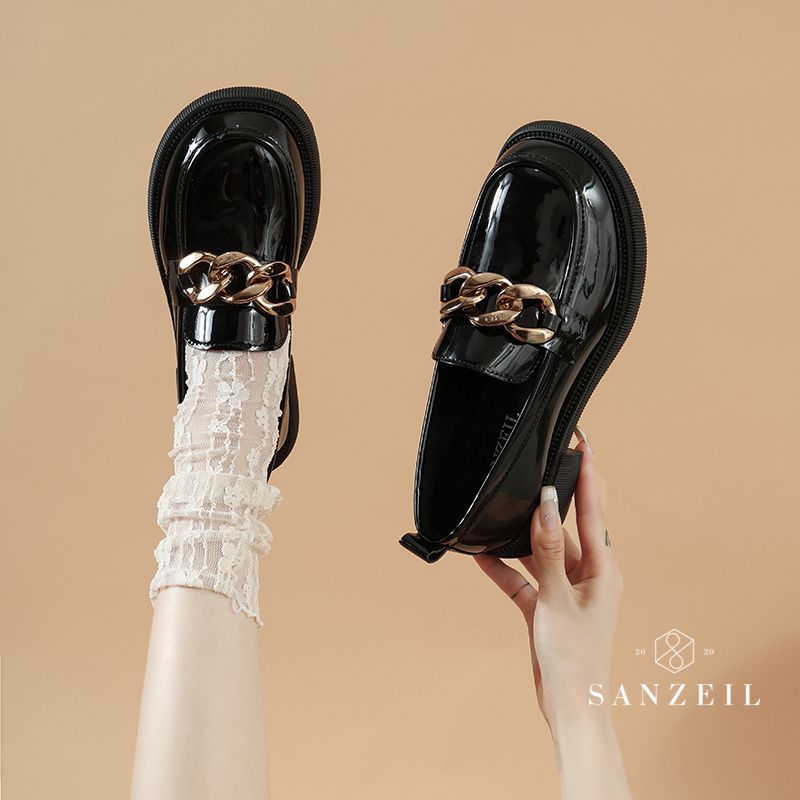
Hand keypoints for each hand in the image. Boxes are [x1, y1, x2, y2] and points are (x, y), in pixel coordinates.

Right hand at [476, 438, 631, 798]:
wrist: (570, 707)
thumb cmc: (577, 659)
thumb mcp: (558, 599)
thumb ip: (549, 550)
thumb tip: (547, 505)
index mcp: (604, 571)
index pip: (593, 512)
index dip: (588, 477)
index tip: (584, 446)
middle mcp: (588, 576)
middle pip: (568, 526)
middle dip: (553, 497)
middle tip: (542, 464)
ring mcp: (565, 591)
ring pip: (542, 550)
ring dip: (522, 535)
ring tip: (504, 506)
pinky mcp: (546, 607)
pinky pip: (523, 578)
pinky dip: (505, 567)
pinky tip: (483, 554)